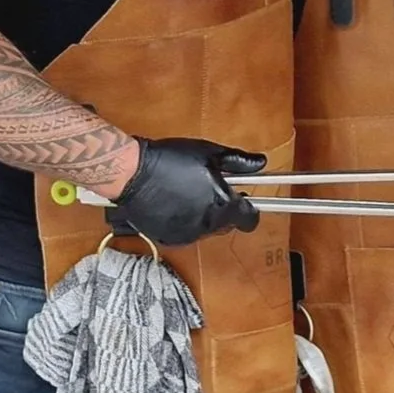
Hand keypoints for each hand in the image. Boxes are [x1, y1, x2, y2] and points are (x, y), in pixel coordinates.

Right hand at [107, 138, 265, 245]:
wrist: (133, 173)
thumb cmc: (171, 159)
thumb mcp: (209, 152)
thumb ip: (238, 161)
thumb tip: (260, 162)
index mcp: (221, 204)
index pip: (250, 219)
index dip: (249, 209)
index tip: (243, 198)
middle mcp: (207, 225)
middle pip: (227, 224)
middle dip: (224, 209)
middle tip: (210, 189)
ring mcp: (187, 235)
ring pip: (206, 229)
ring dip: (204, 215)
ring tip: (188, 193)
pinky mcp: (169, 239)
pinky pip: (186, 234)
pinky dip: (185, 222)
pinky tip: (174, 204)